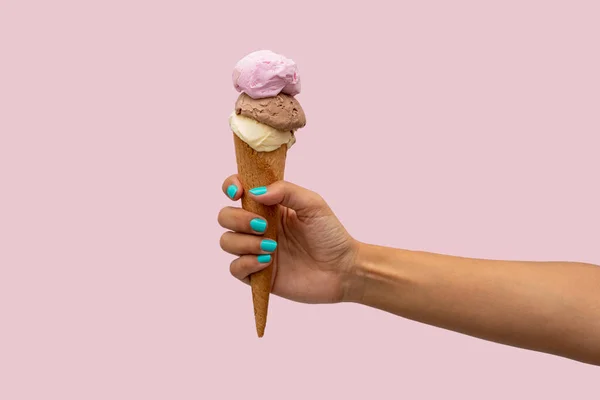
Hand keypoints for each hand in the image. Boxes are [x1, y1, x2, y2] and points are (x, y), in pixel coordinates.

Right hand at [218, 175, 358, 303]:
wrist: (343, 270)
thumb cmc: (330, 235)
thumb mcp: (313, 204)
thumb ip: (286, 191)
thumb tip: (255, 192)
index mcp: (269, 206)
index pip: (237, 190)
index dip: (230, 187)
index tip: (238, 193)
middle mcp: (259, 227)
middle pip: (225, 216)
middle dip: (238, 219)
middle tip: (263, 226)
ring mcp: (256, 251)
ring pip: (227, 242)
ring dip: (244, 243)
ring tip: (272, 248)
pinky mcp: (259, 275)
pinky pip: (235, 268)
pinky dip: (246, 263)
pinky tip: (268, 262)